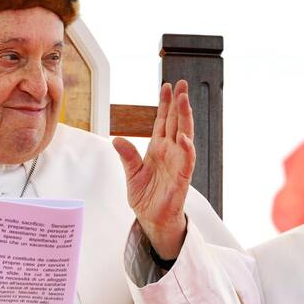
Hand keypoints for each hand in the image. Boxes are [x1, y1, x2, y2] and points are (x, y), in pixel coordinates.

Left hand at [113, 80, 194, 259]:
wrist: (152, 219)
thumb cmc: (146, 197)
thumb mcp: (131, 173)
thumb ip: (127, 156)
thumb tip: (116, 139)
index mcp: (158, 148)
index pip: (163, 121)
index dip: (165, 104)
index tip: (167, 86)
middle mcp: (170, 152)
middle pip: (176, 122)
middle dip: (179, 103)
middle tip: (181, 84)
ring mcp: (178, 162)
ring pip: (184, 135)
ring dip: (185, 118)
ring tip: (184, 100)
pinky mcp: (182, 177)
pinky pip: (186, 160)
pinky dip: (186, 148)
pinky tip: (184, 137)